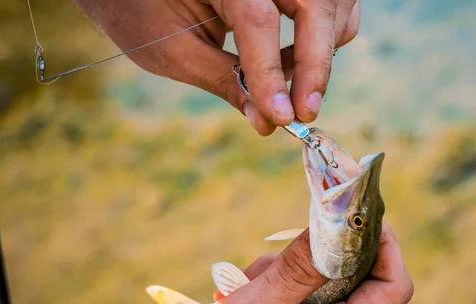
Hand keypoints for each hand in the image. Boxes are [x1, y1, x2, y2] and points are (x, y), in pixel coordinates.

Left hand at [72, 0, 360, 134]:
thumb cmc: (142, 11)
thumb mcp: (174, 51)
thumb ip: (225, 82)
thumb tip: (267, 121)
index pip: (258, 18)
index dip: (272, 72)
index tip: (281, 118)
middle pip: (312, 5)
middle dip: (315, 64)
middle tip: (303, 112)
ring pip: (332, 5)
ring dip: (322, 52)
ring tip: (292, 89)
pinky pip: (333, 5)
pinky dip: (325, 37)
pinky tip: (295, 62)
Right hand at [145, 223, 413, 303]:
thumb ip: (295, 271)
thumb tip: (336, 229)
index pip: (393, 287)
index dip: (384, 246)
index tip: (354, 216)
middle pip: (354, 279)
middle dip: (313, 258)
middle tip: (265, 267)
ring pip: (323, 285)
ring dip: (285, 274)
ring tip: (242, 291)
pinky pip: (305, 301)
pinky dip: (277, 290)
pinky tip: (243, 301)